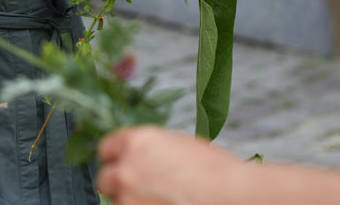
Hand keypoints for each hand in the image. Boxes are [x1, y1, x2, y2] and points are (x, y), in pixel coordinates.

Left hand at [96, 126, 245, 204]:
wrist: (233, 196)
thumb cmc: (215, 171)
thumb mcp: (177, 145)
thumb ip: (148, 151)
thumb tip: (138, 159)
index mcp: (136, 142)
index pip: (107, 149)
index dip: (117, 158)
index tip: (123, 166)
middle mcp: (126, 169)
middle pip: (106, 179)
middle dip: (120, 184)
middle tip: (141, 189)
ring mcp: (128, 198)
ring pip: (118, 202)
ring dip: (133, 201)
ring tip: (160, 200)